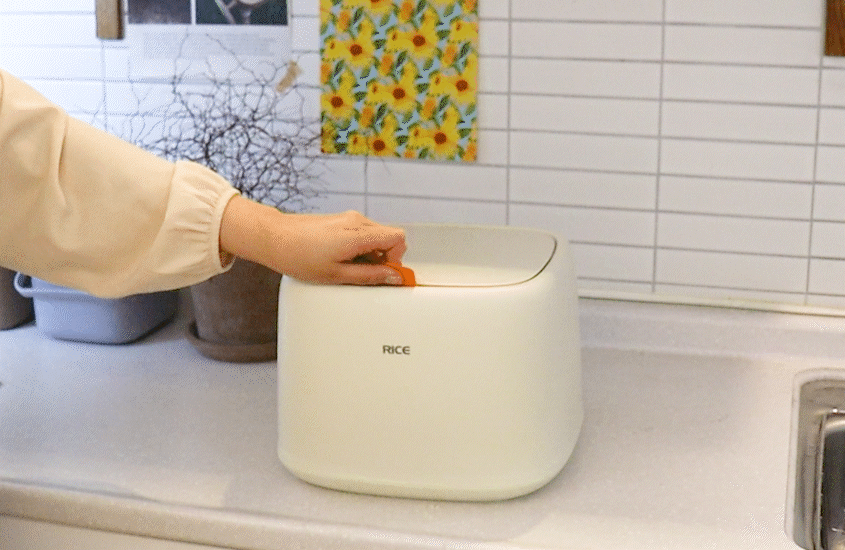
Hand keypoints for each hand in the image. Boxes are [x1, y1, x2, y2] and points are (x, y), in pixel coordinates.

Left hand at [219, 196, 407, 284]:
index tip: (384, 273)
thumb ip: (369, 276)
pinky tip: (339, 257)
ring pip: (375, 235)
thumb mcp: (337, 275)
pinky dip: (359, 247)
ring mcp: (348, 218)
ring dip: (370, 253)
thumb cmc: (299, 256)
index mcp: (358, 234)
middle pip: (388, 237)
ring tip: (346, 266)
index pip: (398, 239)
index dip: (396, 259)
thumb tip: (394, 277)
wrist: (273, 237)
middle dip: (383, 258)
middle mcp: (357, 221)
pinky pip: (361, 233)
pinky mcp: (340, 219)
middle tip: (363, 273)